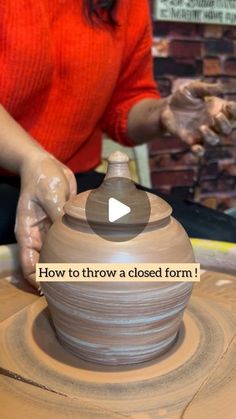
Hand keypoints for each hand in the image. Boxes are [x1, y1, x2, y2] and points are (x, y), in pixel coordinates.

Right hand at [15, 153, 76, 288]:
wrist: (46, 164)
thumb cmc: (42, 178)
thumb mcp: (50, 196)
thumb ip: (60, 217)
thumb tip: (73, 233)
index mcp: (28, 234)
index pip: (29, 266)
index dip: (38, 281)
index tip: (53, 291)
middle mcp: (39, 237)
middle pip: (45, 266)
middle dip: (57, 278)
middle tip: (76, 289)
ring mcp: (51, 232)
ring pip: (59, 256)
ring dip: (70, 266)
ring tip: (86, 278)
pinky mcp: (63, 226)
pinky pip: (70, 243)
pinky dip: (78, 251)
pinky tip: (91, 258)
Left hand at [161, 81, 235, 153]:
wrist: (166, 107)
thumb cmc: (184, 96)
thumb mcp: (194, 88)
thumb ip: (206, 89)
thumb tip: (222, 87)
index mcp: (219, 109)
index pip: (233, 114)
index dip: (234, 112)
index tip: (228, 106)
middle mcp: (214, 123)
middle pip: (227, 129)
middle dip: (224, 124)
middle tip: (216, 116)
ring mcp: (203, 133)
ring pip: (214, 140)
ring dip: (211, 135)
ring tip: (202, 127)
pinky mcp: (191, 141)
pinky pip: (199, 150)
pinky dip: (199, 151)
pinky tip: (196, 148)